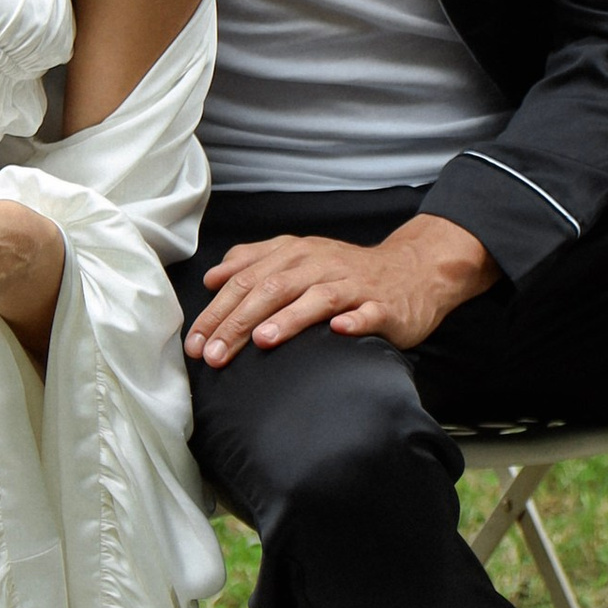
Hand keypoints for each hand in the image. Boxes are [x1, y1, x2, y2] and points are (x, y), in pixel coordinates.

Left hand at [186, 213, 497, 367]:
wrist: (411, 270)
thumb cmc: (345, 272)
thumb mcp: (299, 257)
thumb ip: (254, 261)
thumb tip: (214, 277)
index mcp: (296, 253)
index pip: (247, 278)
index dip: (218, 310)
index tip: (195, 342)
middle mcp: (321, 264)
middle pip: (274, 288)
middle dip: (240, 321)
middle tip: (215, 354)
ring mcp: (353, 284)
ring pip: (318, 297)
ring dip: (290, 318)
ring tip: (264, 340)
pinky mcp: (383, 305)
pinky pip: (368, 312)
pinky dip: (354, 320)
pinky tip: (340, 331)